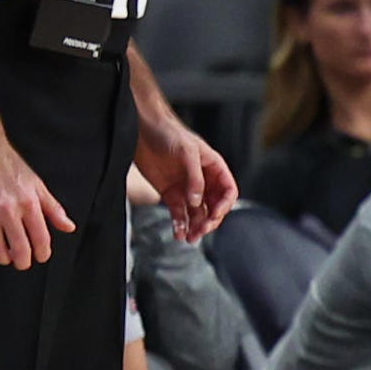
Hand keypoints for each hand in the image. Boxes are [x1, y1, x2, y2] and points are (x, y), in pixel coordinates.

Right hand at [0, 126, 76, 269]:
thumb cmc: (10, 165)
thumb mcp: (37, 184)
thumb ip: (53, 209)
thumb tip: (68, 227)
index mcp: (28, 202)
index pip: (40, 238)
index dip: (43, 253)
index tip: (42, 256)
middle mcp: (7, 209)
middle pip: (18, 248)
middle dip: (23, 261)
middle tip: (24, 262)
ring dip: (3, 258)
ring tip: (8, 256)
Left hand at [134, 114, 237, 242]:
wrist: (143, 131)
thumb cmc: (170, 134)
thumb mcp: (187, 152)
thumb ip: (194, 178)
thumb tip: (197, 202)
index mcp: (214, 168)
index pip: (228, 191)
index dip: (224, 205)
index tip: (215, 215)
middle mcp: (203, 180)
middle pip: (214, 206)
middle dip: (210, 220)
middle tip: (201, 231)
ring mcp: (186, 188)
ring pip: (197, 213)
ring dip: (195, 226)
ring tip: (190, 238)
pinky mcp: (170, 194)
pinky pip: (178, 213)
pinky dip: (179, 224)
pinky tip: (178, 233)